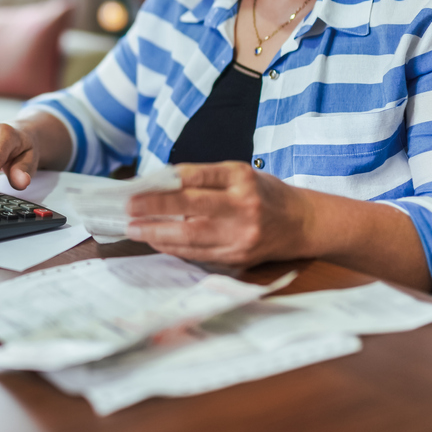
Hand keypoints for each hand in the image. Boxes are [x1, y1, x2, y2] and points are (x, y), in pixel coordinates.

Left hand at [125, 162, 314, 266]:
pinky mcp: (237, 257)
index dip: (166, 182)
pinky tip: (156, 241)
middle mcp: (243, 206)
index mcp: (242, 178)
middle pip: (192, 208)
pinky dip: (173, 247)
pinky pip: (198, 254)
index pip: (198, 177)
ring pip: (192, 237)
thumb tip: (160, 185)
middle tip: (129, 208)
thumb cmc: (265, 193)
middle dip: (156, 209)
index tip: (140, 185)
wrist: (301, 223)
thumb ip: (204, 178)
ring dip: (158, 233)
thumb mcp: (240, 174)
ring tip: (135, 228)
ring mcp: (241, 235)